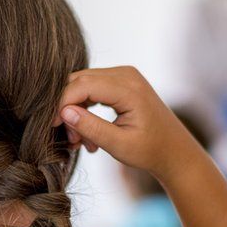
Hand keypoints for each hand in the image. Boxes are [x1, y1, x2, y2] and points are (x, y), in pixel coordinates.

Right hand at [55, 66, 200, 179]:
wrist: (174, 150)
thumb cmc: (150, 151)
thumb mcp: (119, 145)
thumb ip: (91, 127)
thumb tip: (64, 112)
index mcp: (129, 88)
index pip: (82, 85)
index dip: (61, 103)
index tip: (52, 126)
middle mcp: (126, 74)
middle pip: (79, 81)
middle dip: (67, 109)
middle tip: (71, 139)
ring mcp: (124, 75)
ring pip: (83, 85)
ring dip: (75, 111)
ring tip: (81, 141)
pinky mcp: (121, 82)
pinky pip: (92, 88)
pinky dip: (85, 109)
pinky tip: (88, 134)